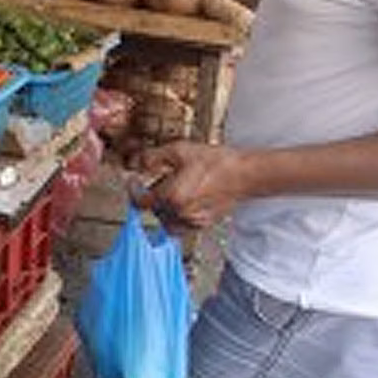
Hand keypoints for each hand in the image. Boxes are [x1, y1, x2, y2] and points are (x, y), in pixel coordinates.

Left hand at [134, 141, 253, 228]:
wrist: (243, 173)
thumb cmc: (215, 162)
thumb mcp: (179, 150)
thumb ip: (153, 157)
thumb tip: (137, 162)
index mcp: (172, 196)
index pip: (141, 202)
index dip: (133, 191)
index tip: (134, 183)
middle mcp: (181, 213)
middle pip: (154, 211)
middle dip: (153, 197)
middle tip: (160, 181)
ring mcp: (193, 221)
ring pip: (167, 223)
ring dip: (163, 211)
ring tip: (171, 194)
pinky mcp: (204, 224)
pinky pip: (182, 227)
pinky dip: (178, 218)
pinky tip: (184, 203)